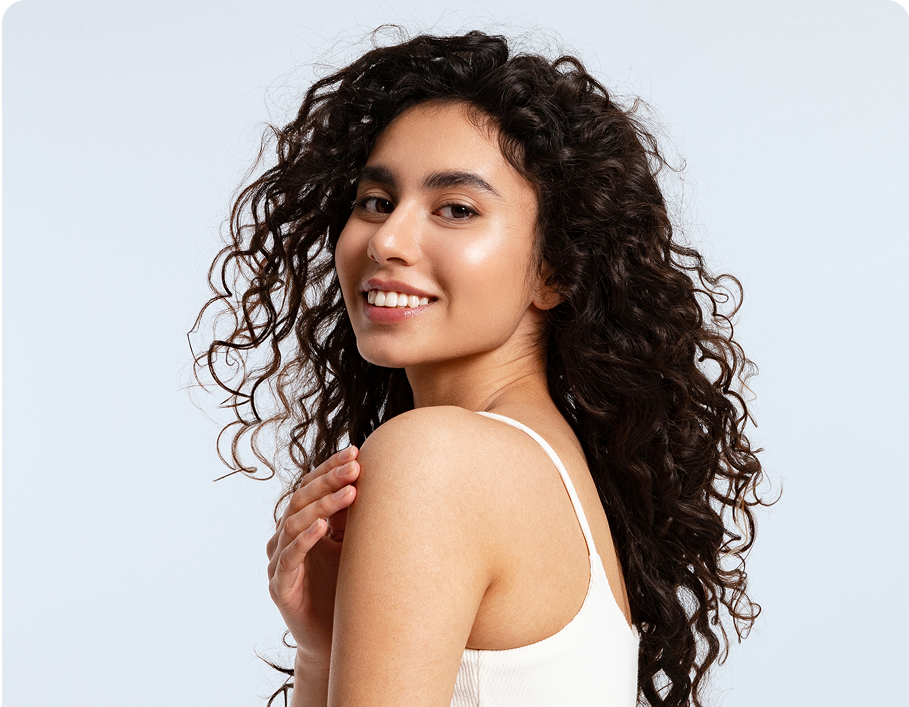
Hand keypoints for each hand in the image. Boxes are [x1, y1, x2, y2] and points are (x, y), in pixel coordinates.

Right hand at [266, 446, 359, 665]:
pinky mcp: (281, 587)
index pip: (311, 486)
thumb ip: (356, 518)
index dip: (330, 468)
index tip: (356, 451)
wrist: (337, 640)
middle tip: (355, 465)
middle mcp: (285, 539)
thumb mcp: (353, 546)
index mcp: (301, 524)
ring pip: (294, 523)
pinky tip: (323, 527)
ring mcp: (280, 562)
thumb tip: (382, 480)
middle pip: (302, 498)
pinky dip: (305, 539)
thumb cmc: (346, 589)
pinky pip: (290, 557)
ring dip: (322, 504)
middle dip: (329, 479)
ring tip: (349, 492)